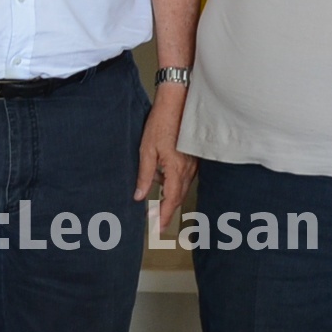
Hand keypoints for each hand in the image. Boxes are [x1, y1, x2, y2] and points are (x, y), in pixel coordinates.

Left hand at [133, 89, 195, 216]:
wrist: (177, 103)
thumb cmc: (161, 124)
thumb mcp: (147, 151)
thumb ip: (145, 176)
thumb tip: (139, 196)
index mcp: (176, 170)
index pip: (171, 200)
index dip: (165, 216)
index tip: (158, 228)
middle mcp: (188, 170)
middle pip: (178, 197)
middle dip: (168, 210)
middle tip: (156, 222)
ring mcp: (192, 164)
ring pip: (181, 188)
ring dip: (170, 197)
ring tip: (156, 202)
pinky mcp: (193, 158)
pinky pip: (184, 177)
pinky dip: (174, 184)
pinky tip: (163, 179)